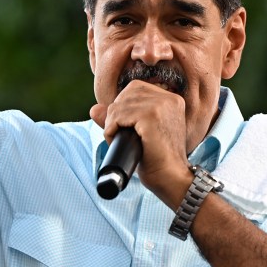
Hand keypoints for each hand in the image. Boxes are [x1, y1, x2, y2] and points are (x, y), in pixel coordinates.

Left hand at [90, 82, 191, 206]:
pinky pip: (119, 115)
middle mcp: (169, 99)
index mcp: (172, 100)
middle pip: (127, 93)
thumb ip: (119, 118)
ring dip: (111, 122)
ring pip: (121, 104)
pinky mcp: (152, 116)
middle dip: (115, 112)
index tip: (123, 125)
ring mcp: (162, 106)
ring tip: (116, 139)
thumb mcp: (138, 134)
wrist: (170, 178)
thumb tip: (94, 109)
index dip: (123, 104)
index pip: (136, 88)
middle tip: (116, 134)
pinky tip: (115, 140)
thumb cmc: (156, 160)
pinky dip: (111, 128)